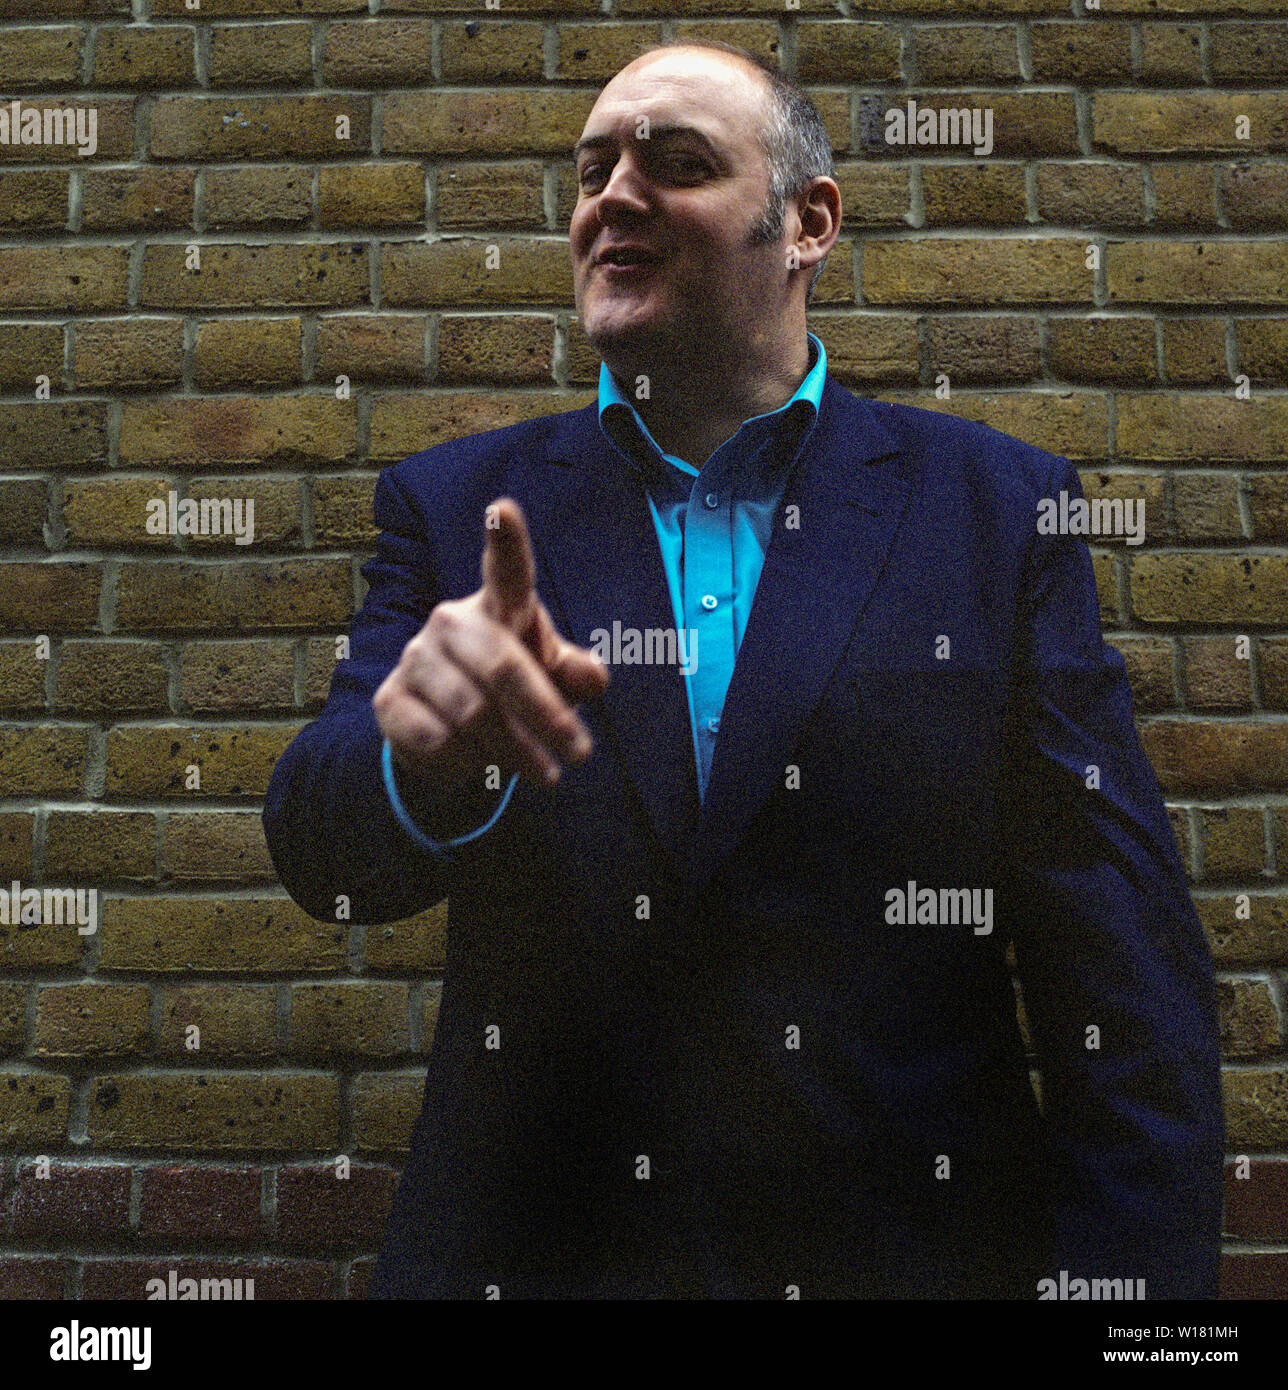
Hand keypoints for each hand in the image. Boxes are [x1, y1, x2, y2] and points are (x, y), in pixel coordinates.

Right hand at [373, 497, 609, 788]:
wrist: (446, 730)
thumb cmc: (512, 687)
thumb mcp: (551, 678)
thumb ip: (575, 673)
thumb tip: (594, 677)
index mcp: (500, 606)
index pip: (505, 569)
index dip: (506, 540)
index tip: (503, 509)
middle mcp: (451, 622)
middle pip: (502, 668)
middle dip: (547, 718)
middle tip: (580, 755)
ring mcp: (415, 659)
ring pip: (473, 714)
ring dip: (517, 752)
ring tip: (544, 772)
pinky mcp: (389, 700)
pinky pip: (438, 741)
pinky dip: (469, 764)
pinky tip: (478, 762)